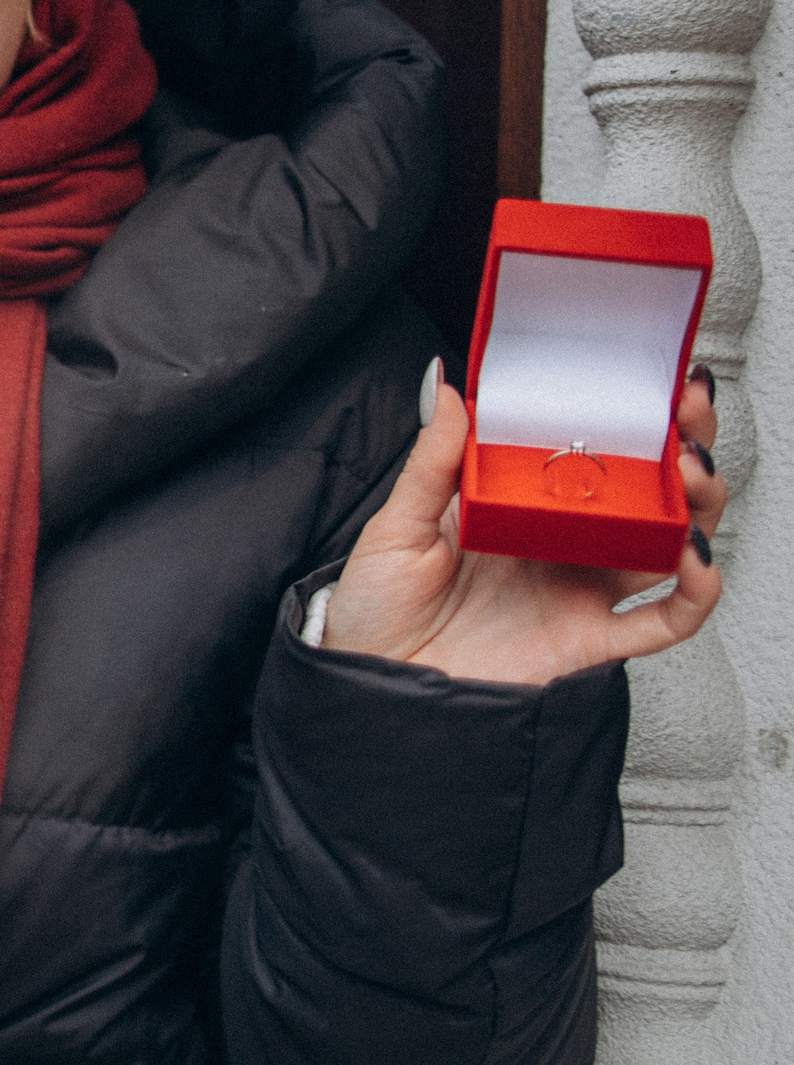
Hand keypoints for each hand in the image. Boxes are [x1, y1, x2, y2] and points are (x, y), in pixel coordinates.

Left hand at [323, 364, 725, 683]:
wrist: (368, 683)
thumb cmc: (376, 607)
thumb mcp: (397, 525)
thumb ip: (433, 463)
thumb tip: (451, 391)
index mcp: (519, 508)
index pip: (591, 455)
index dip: (627, 419)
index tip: (647, 382)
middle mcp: (560, 546)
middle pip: (646, 493)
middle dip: (682, 448)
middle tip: (686, 412)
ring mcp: (578, 590)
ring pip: (667, 546)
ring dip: (697, 506)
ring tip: (692, 472)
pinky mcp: (586, 640)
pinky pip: (662, 619)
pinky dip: (695, 591)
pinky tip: (695, 558)